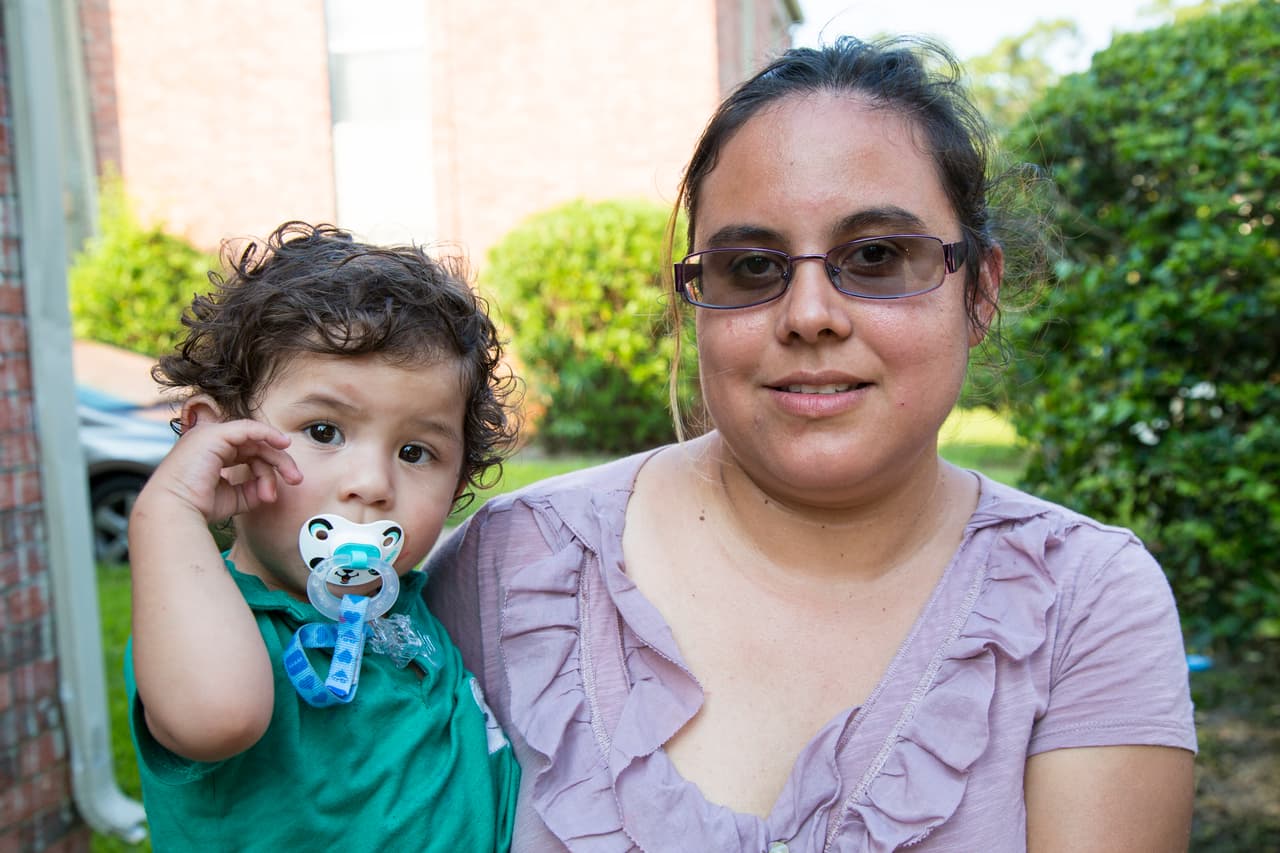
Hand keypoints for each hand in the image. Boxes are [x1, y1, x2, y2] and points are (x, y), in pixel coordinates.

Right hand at [141, 418, 303, 522]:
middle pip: (256, 446)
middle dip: (280, 463)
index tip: (276, 492)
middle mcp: (210, 441)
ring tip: (288, 480)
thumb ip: (252, 488)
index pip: (248, 454)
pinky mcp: (214, 434)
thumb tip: (269, 487)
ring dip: (277, 460)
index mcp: (211, 453)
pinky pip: (249, 429)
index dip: (267, 470)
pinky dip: (268, 434)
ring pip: (256, 440)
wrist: (175, 510)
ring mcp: (210, 435)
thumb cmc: (197, 507)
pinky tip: (283, 444)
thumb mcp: (233, 497)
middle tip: (296, 480)